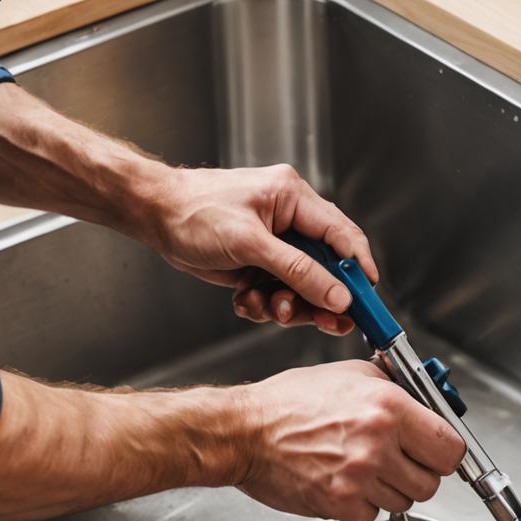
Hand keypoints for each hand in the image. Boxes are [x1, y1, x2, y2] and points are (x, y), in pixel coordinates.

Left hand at [148, 162, 378, 335]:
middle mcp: (289, 219)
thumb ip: (297, 270)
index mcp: (294, 198)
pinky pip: (275, 290)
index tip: (367, 299)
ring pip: (300, 284)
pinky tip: (245, 300)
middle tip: (326, 322)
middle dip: (319, 296)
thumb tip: (337, 293)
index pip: (341, 234)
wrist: (154, 216)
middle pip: (324, 266)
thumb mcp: (250, 244)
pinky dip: (263, 303)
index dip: (358, 267)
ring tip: (266, 307)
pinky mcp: (257, 262)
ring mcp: (273, 242)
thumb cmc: (194, 212)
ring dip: (286, 303)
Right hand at [237, 360, 466, 520]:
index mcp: (388, 407)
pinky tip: (344, 480)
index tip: (436, 450)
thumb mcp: (350, 373)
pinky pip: (373, 516)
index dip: (445, 450)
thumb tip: (427, 397)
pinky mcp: (340, 505)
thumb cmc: (290, 401)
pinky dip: (363, 504)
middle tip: (398, 458)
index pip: (450, 447)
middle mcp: (377, 444)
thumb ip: (394, 385)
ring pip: (404, 502)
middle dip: (418, 471)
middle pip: (432, 482)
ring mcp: (359, 479)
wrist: (246, 432)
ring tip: (362, 465)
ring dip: (389, 488)